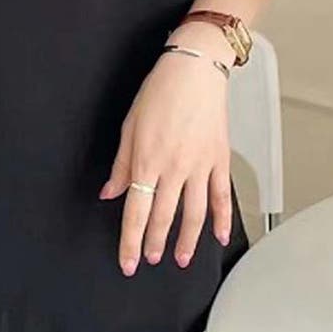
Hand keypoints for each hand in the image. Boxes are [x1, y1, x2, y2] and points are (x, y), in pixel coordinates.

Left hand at [99, 24, 234, 275]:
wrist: (194, 70)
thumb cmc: (160, 91)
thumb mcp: (129, 126)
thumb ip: (121, 165)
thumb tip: (110, 192)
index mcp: (147, 161)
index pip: (136, 212)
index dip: (130, 241)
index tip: (127, 261)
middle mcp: (174, 168)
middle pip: (163, 217)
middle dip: (154, 244)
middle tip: (149, 260)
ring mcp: (200, 166)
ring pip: (194, 214)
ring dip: (186, 241)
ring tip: (180, 258)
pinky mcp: (219, 160)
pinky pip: (221, 196)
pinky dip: (222, 220)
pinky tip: (218, 237)